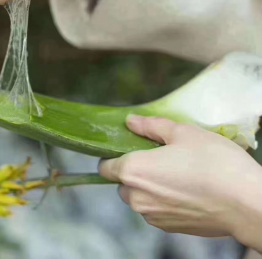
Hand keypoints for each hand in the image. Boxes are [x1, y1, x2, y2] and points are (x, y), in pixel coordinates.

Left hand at [99, 115, 261, 252]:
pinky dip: (164, 202)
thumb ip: (151, 126)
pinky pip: (156, 211)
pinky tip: (186, 191)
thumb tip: (131, 121)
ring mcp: (152, 215)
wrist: (245, 202)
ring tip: (177, 175)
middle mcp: (136, 197)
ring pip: (139, 199)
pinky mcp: (169, 227)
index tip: (130, 150)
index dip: (114, 157)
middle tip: (159, 160)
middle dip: (134, 173)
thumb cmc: (214, 162)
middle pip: (122, 183)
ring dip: (149, 188)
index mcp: (133, 171)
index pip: (105, 167)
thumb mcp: (183, 133)